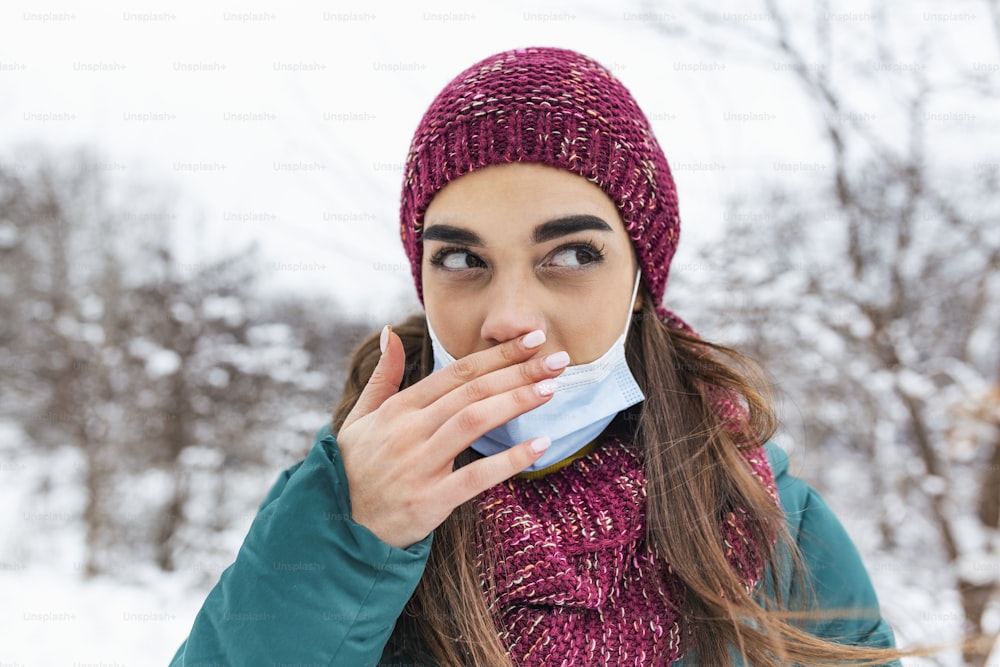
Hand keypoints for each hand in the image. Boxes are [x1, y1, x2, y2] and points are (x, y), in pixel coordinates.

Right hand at [336, 326, 568, 548]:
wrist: (334, 528)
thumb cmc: (351, 470)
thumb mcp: (359, 418)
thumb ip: (383, 376)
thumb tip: (389, 333)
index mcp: (398, 409)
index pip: (456, 373)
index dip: (497, 355)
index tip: (532, 339)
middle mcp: (410, 431)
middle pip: (472, 392)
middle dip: (518, 371)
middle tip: (558, 359)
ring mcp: (419, 465)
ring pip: (473, 422)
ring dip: (515, 402)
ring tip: (551, 389)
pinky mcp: (429, 500)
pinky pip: (475, 477)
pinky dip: (509, 460)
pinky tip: (539, 445)